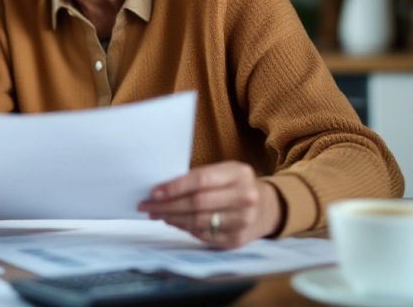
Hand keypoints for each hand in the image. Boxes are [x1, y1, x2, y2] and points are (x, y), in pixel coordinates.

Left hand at [137, 161, 282, 248]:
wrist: (266, 207)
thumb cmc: (234, 186)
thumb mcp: (223, 172)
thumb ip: (197, 178)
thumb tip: (161, 190)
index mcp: (239, 173)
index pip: (200, 180)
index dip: (174, 187)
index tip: (153, 192)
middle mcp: (245, 197)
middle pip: (197, 203)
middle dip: (167, 205)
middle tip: (147, 206)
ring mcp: (243, 220)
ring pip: (198, 221)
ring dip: (172, 218)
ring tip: (157, 214)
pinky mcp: (237, 239)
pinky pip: (203, 235)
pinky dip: (185, 228)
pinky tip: (174, 222)